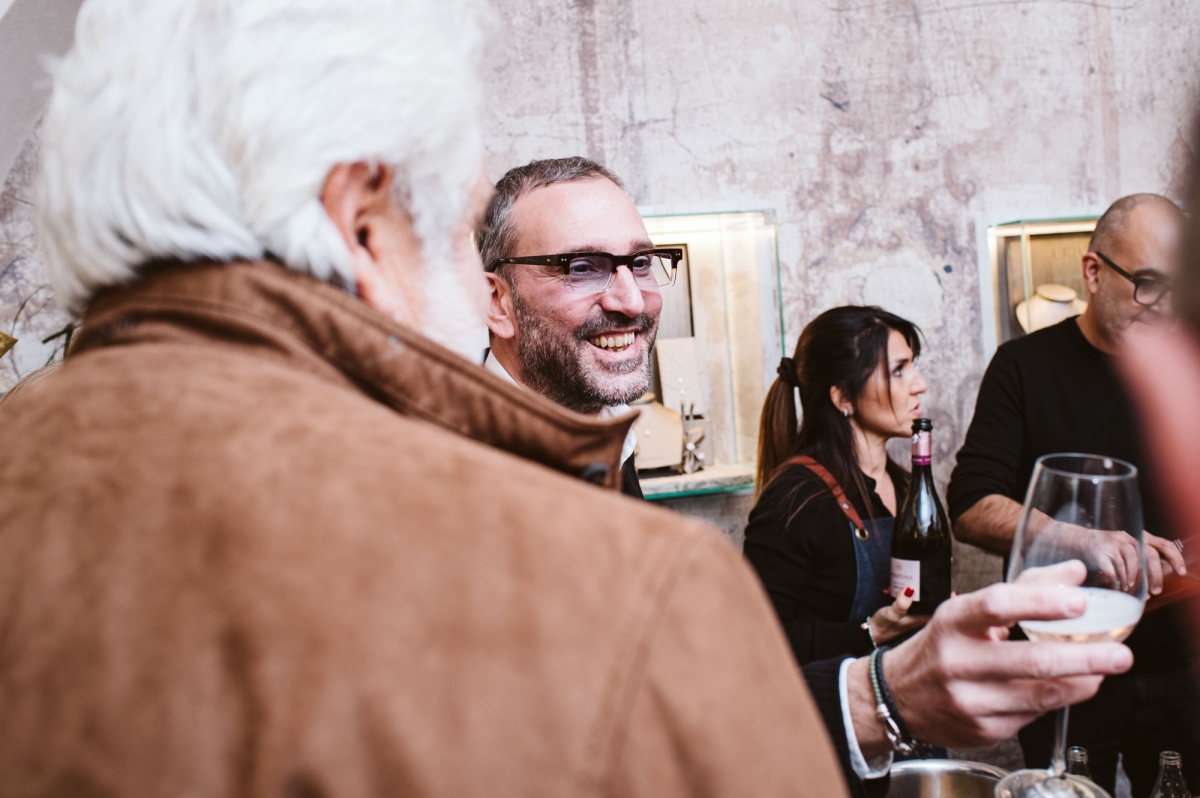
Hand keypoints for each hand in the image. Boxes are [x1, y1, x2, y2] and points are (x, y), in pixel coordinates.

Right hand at [854, 561, 1132, 751]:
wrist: (898, 696)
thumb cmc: (942, 646)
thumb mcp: (969, 611)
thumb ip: (1023, 590)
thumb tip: (1075, 573)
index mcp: (954, 622)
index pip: (998, 605)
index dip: (1041, 602)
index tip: (1079, 601)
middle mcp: (958, 661)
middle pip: (1032, 660)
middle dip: (1085, 658)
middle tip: (1120, 654)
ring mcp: (970, 700)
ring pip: (1041, 694)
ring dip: (1082, 683)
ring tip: (1103, 671)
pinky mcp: (983, 730)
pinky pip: (1032, 715)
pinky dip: (1055, 701)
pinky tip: (1064, 690)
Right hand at [1051, 521, 1184, 594]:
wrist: (1076, 541)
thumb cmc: (1105, 551)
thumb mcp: (1126, 551)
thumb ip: (1141, 562)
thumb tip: (1156, 583)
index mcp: (1139, 537)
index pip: (1164, 544)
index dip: (1175, 558)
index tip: (1181, 572)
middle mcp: (1128, 538)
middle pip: (1149, 555)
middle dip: (1154, 576)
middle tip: (1154, 592)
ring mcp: (1113, 543)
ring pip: (1131, 564)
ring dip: (1132, 580)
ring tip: (1130, 590)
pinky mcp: (1099, 551)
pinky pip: (1112, 570)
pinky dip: (1115, 581)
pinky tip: (1114, 586)